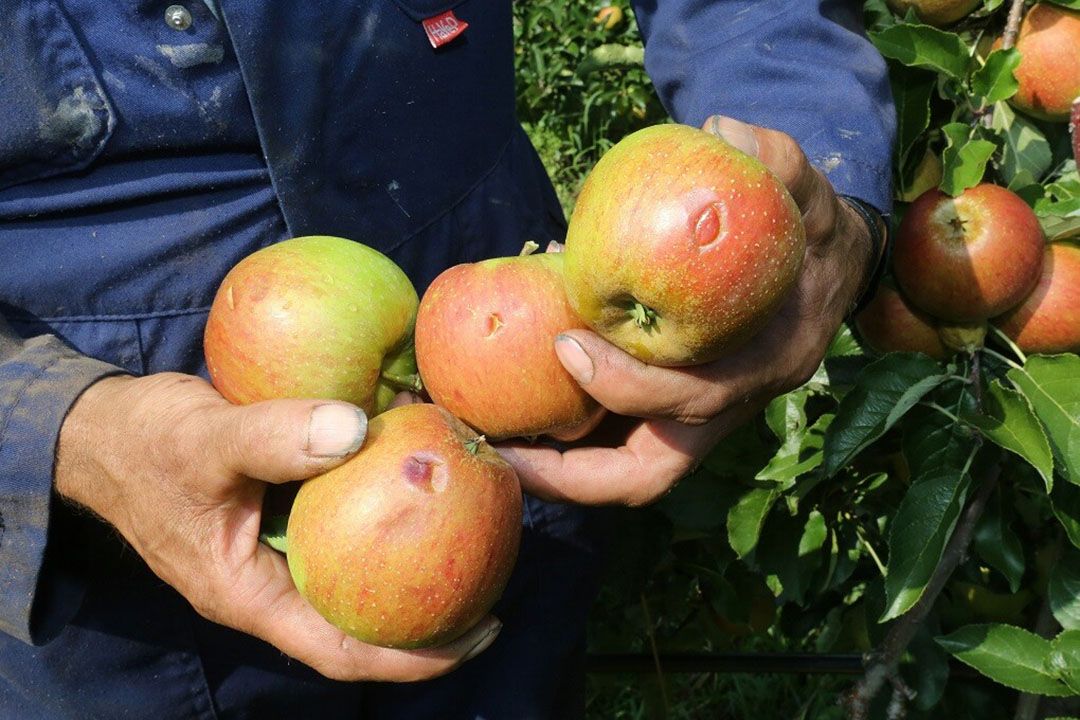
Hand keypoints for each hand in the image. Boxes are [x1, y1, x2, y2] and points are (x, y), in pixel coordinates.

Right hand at [55, 372, 500, 680]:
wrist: (104, 430)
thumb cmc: (145, 445)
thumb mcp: (204, 442)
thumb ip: (272, 437)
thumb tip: (356, 429)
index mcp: (250, 595)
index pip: (341, 649)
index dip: (412, 656)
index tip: (481, 634)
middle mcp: (271, 582)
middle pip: (360, 618)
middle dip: (428, 613)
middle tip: (496, 584)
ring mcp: (277, 550)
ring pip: (354, 570)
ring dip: (409, 558)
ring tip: (475, 536)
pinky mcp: (282, 513)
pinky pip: (342, 523)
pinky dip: (381, 509)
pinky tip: (420, 477)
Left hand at [498, 116, 875, 505]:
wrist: (832, 273)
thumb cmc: (811, 232)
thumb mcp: (808, 191)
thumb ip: (778, 161)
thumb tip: (719, 131)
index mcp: (768, 363)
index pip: (694, 398)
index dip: (626, 382)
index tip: (566, 343)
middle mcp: (731, 407)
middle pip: (650, 474)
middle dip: (573, 475)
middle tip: (498, 449)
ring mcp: (702, 417)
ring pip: (629, 472)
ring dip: (560, 469)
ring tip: (490, 440)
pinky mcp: (676, 407)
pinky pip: (619, 441)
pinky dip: (570, 434)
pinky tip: (519, 403)